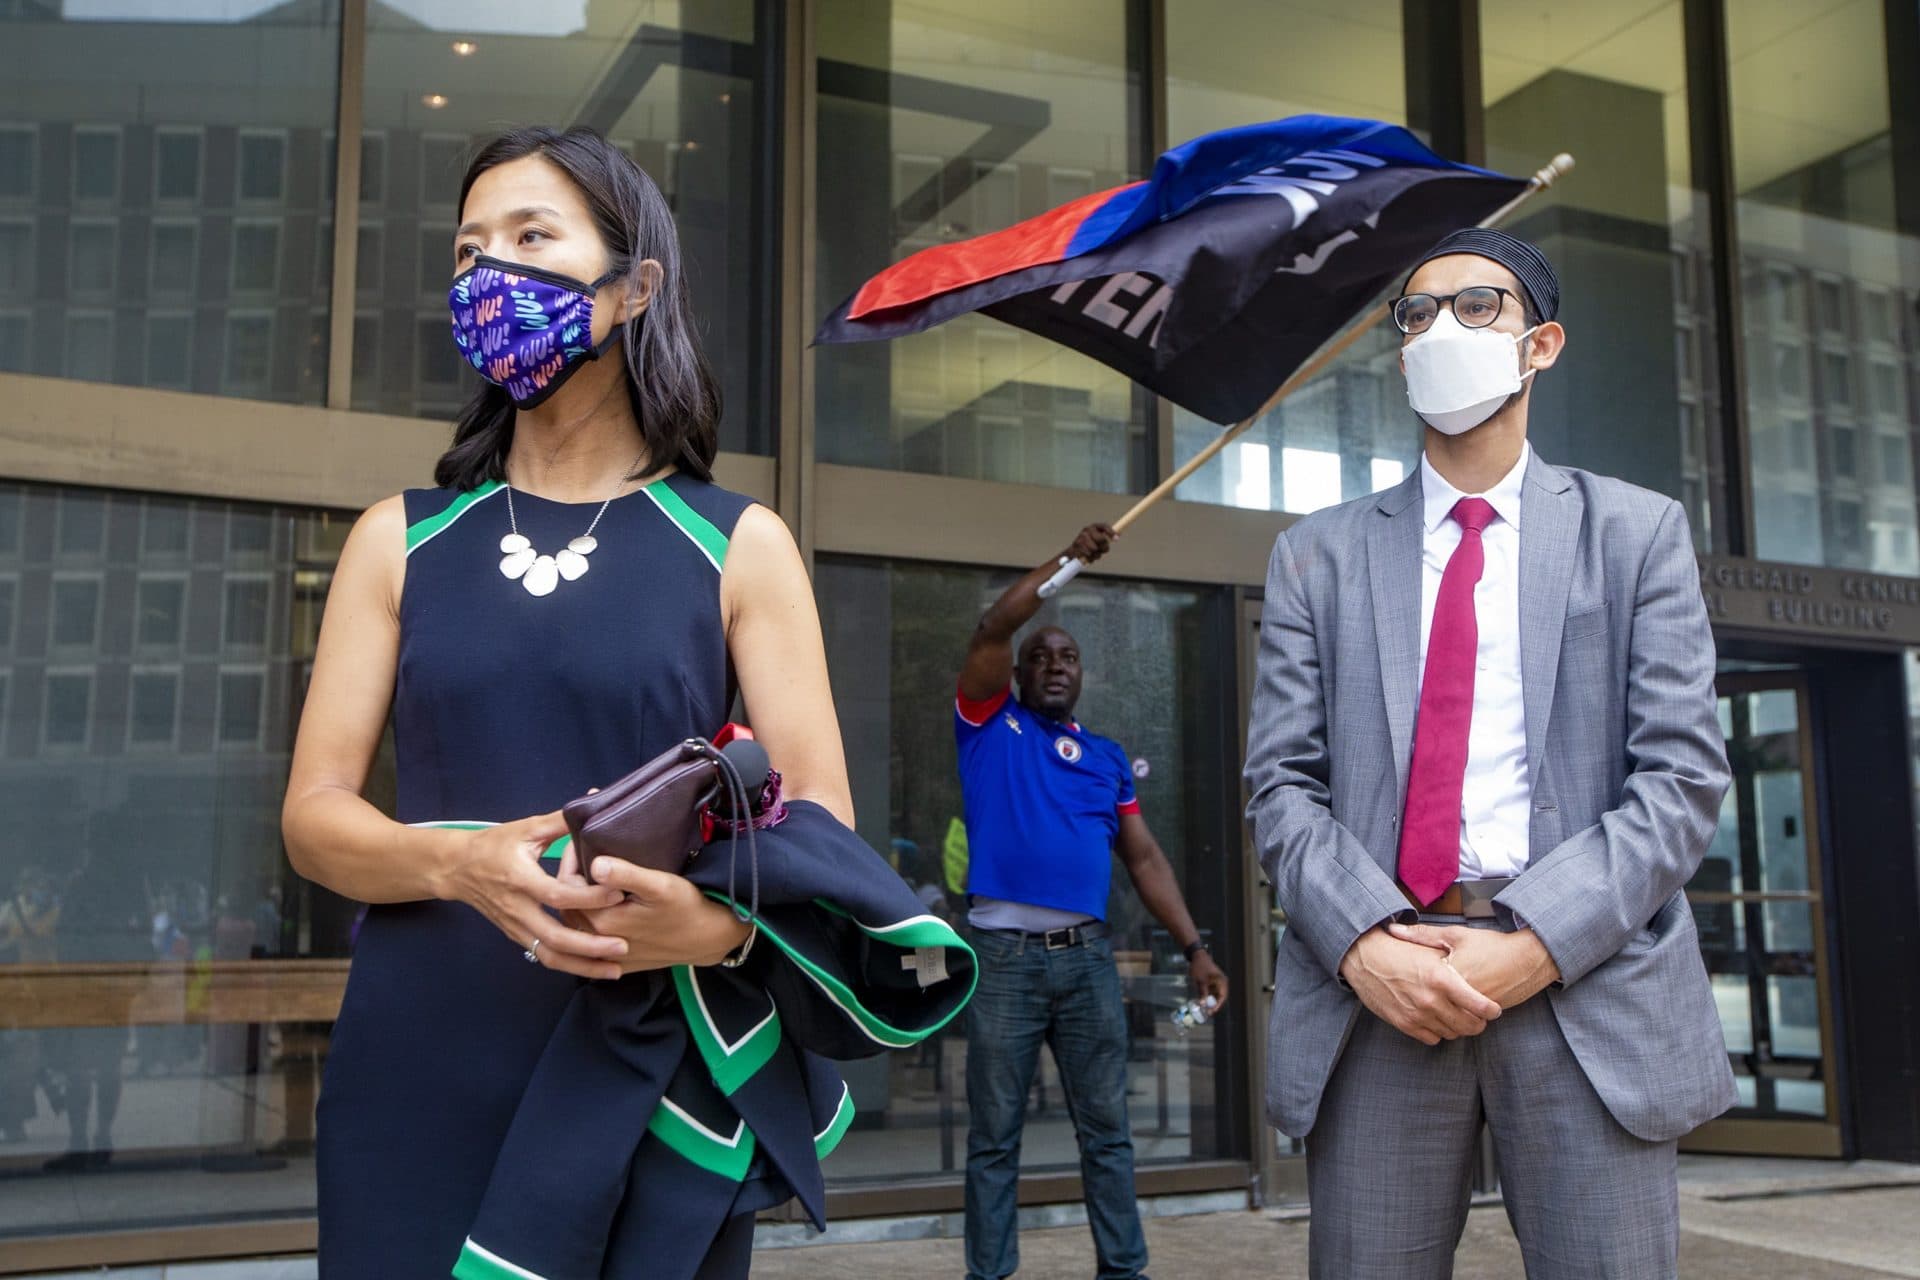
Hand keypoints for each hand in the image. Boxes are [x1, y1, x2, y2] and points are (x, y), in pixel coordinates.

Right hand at [438, 811, 628, 979]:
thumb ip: (559, 823)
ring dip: (582, 966)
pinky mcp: (516, 936)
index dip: (589, 897)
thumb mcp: (525, 829)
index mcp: (520, 879)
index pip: (557, 895)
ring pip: (549, 955)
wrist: (456, 868)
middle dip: (589, 947)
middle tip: (623, 946)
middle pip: (554, 938)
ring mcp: (515, 926)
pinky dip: (569, 964)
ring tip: (614, 970)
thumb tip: (591, 807)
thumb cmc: (494, 845)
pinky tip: (593, 966)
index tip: (618, 894)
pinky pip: (543, 955)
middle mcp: (517, 908)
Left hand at [574, 856, 752, 972]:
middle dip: (570, 880)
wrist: (709, 937)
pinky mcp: (617, 961)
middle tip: (581, 854)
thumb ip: (626, 875)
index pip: (566, 889)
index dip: (569, 862)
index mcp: (603, 921)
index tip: (578, 841)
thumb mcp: (660, 885)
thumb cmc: (687, 907)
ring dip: (577, 900)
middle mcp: (598, 942)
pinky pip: (590, 939)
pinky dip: (587, 921)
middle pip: (568, 906)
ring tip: (589, 876)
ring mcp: (607, 955)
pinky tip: (600, 904)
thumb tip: (595, 864)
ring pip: (577, 923)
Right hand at [1064, 523, 1116, 564]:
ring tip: (1094, 554)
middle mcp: (1086, 530)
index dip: (1111, 532)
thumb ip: (1107, 536)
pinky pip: (1088, 555)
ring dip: (1097, 555)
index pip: (1104, 526)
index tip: (1117, 539)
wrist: (1073, 552)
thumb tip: (1118, 536)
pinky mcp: (1076, 547)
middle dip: (1104, 547)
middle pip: (1101, 539)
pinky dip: (1090, 558)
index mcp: (1093, 527)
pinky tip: (1088, 557)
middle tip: (1103, 550)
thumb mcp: (1097, 539)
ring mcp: (1081, 538)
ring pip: (1095, 549)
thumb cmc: (1088, 545)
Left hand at [1188, 948, 1229, 1012]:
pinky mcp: (1211, 982)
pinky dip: (1206, 996)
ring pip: (1214, 995)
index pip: (1222, 996)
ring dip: (1209, 1001)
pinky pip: (1210, 991)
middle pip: (1219, 997)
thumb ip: (1203, 992)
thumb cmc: (1200, 967)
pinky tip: (1201, 1001)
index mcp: (1222, 981)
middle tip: (1207, 1012)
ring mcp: (1216, 982)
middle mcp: (1221, 983)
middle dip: (1213, 1005)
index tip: (1211, 1011)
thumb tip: (1203, 1004)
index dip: (1217, 1005)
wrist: (1196, 955)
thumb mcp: (1201, 981)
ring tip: (1203, 1009)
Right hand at [1338, 925, 1500, 1044]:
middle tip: (1480, 1017)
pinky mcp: (1404, 1024)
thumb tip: (1477, 973)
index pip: (1480, 1005)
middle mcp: (1431, 999)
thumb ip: (1454, 963)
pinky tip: (1437, 1019)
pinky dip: (1438, 1031)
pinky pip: (1432, 1038)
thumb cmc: (1399, 950)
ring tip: (1458, 1017)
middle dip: (1479, 1023)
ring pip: (1452, 1033)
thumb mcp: (1430, 948)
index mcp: (1441, 978)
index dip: (1492, 1010)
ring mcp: (1417, 1014)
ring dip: (1459, 1028)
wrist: (1364, 957)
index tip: (1494, 1009)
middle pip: (1469, 1025)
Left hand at [1387, 923, 1560, 1010]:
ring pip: (1448, 1021)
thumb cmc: (1491, 944)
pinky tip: (1451, 1009)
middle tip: (1412, 996)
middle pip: (1431, 1008)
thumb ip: (1422, 935)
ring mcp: (1475, 1008)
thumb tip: (1394, 930)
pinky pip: (1465, 1023)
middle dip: (1420, 1003)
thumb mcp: (1455, 935)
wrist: (1528, 958)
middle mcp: (1462, 996)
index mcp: (1449, 975)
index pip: (1420, 987)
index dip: (1408, 983)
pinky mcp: (1487, 1015)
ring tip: (1430, 1004)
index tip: (1401, 979)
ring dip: (1439, 1016)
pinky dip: (1457, 1019)